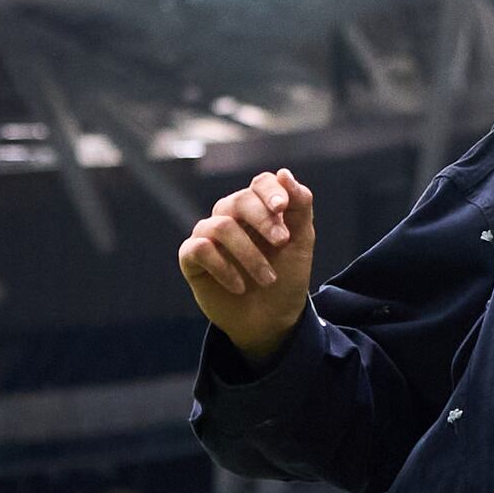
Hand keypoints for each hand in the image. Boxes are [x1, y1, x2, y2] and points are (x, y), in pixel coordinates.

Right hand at [177, 169, 317, 364]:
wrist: (271, 320)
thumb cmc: (286, 278)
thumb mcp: (301, 243)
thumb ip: (299, 207)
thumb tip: (283, 172)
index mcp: (257, 208)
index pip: (260, 184)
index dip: (270, 191)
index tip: (282, 207)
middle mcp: (229, 216)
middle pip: (239, 200)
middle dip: (263, 221)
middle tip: (282, 243)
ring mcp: (208, 235)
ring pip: (222, 226)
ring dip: (250, 254)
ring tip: (267, 279)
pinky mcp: (191, 258)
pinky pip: (200, 248)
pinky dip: (223, 268)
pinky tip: (239, 286)